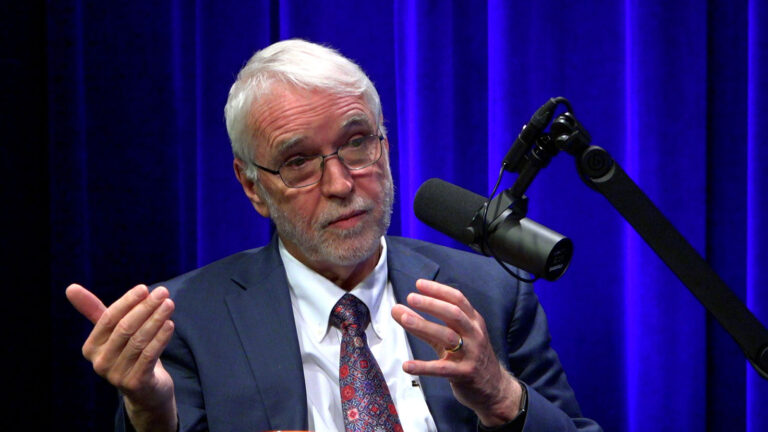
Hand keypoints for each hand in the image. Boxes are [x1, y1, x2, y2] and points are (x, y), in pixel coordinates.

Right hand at [66, 284, 177, 431]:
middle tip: (163, 292)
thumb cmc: (128, 353)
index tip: (144, 288)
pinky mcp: (135, 383)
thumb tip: (70, 287)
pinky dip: (161, 338)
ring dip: (156, 319)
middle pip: (124, 328)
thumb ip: (95, 310)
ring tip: (169, 304)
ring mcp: (116, 375)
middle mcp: (99, 363)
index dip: (127, 302)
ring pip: (139, 341)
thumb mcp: (112, 332)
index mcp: (90, 348)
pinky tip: (170, 324)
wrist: (146, 390)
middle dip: (145, 308)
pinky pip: (149, 356)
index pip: (108, 319)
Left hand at [391, 279, 522, 426]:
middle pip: (454, 314)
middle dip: (432, 304)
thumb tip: (396, 309)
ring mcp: (471, 354)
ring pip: (447, 336)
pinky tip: (407, 365)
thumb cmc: (469, 357)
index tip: (419, 284)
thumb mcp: (451, 337)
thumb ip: (424, 324)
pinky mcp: (465, 374)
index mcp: (473, 322)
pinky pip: (442, 369)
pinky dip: (423, 367)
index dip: (438, 290)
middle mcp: (475, 334)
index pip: (457, 299)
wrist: (494, 389)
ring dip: (424, 325)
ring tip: (404, 318)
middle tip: (411, 297)